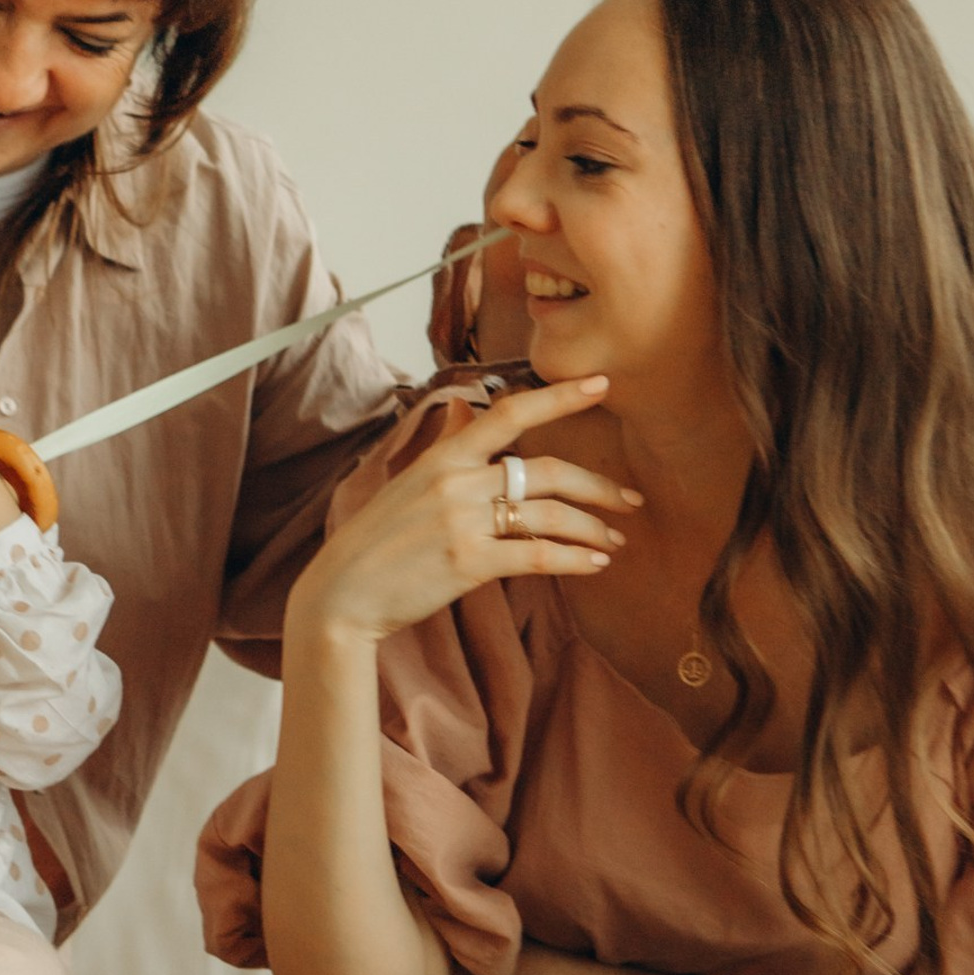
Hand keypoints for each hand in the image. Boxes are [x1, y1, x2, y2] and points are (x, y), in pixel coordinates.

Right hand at [292, 376, 636, 645]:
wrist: (343, 591)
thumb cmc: (378, 540)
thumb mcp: (407, 484)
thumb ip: (447, 453)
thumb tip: (471, 418)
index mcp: (443, 456)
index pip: (509, 412)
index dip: (559, 396)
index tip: (601, 383)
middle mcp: (455, 481)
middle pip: (547, 468)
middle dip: (598, 485)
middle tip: (630, 499)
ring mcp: (462, 520)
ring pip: (550, 513)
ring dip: (593, 527)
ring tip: (614, 541)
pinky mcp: (469, 561)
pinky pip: (539, 554)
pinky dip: (576, 560)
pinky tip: (596, 564)